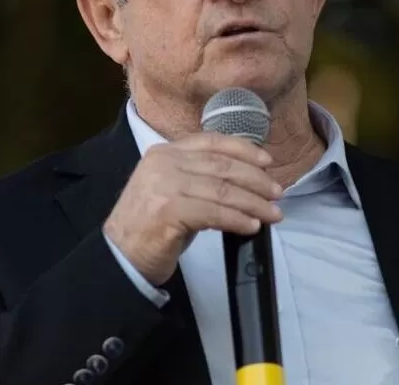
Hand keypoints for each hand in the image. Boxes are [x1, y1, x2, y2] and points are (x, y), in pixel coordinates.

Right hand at [103, 132, 283, 285]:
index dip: (244, 150)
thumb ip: (200, 178)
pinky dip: (237, 219)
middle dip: (256, 180)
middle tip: (277, 193)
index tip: (268, 163)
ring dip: (253, 203)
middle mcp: (164, 163)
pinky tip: (251, 226)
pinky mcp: (169, 211)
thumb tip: (246, 181)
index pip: (212, 142)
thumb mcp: (173, 190)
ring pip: (222, 190)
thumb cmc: (151, 225)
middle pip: (222, 166)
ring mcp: (165, 186)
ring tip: (272, 214)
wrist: (121, 256)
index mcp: (165, 152)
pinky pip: (214, 213)